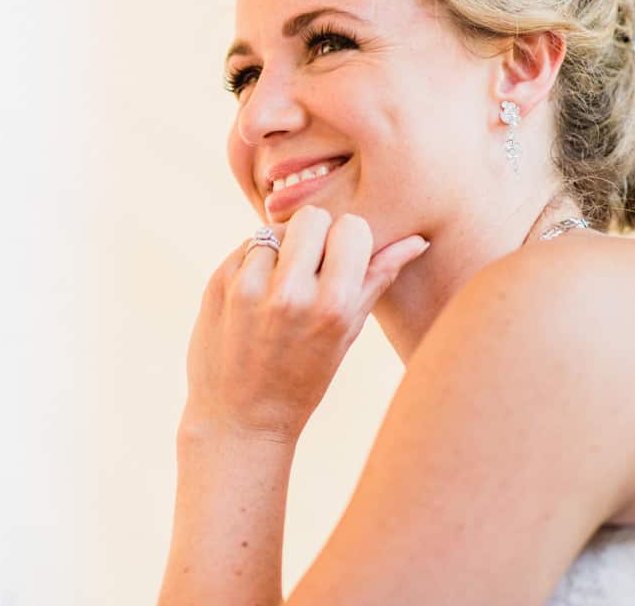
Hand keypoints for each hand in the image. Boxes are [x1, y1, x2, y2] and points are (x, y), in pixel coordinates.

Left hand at [181, 206, 429, 444]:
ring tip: (281, 288)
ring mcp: (248, 287)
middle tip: (311, 268)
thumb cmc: (303, 379)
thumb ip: (378, 280)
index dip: (350, 240)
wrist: (240, 418)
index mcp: (333, 307)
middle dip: (316, 235)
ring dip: (282, 249)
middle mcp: (290, 294)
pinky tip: (256, 297)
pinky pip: (247, 246)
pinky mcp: (218, 283)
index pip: (352, 227)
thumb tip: (416, 240)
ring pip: (276, 228)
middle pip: (313, 216)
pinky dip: (255, 261)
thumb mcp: (347, 335)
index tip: (343, 261)